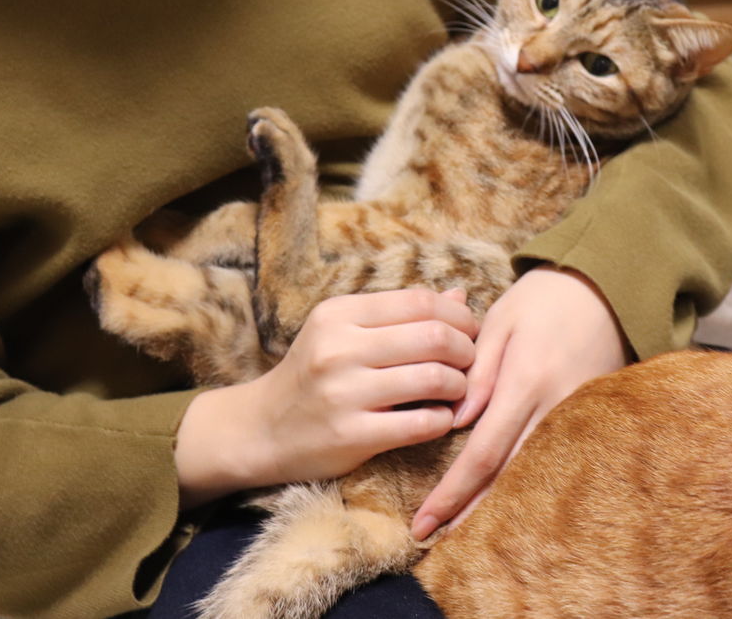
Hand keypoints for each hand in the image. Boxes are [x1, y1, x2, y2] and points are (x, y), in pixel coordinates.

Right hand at [175, 288, 477, 508]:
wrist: (260, 430)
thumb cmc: (314, 375)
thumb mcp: (344, 332)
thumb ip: (400, 313)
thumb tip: (459, 295)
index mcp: (339, 314)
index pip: (420, 301)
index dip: (458, 315)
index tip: (469, 331)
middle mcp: (338, 348)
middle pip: (434, 336)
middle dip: (466, 349)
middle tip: (471, 362)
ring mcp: (343, 393)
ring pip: (434, 379)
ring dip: (460, 385)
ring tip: (458, 390)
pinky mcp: (350, 436)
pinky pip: (421, 424)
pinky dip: (443, 420)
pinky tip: (441, 418)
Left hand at [410, 266, 629, 538]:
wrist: (608, 286)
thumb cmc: (545, 298)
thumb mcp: (503, 321)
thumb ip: (478, 371)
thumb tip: (456, 421)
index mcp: (526, 382)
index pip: (483, 454)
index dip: (452, 493)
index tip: (424, 520)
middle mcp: (554, 408)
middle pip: (507, 477)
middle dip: (468, 511)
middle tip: (431, 536)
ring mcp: (576, 417)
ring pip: (532, 474)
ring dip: (496, 505)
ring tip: (460, 529)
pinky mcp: (589, 417)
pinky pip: (552, 459)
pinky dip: (525, 482)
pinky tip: (503, 499)